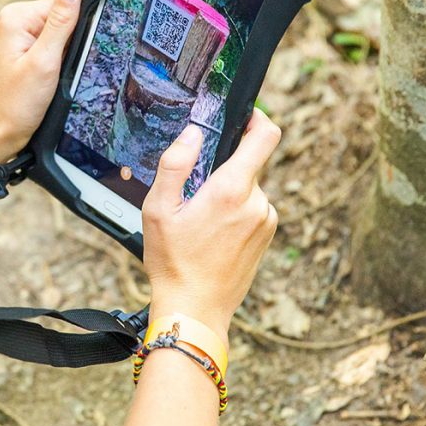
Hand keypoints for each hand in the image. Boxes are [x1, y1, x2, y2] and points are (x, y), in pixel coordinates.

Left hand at [0, 0, 81, 160]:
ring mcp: (20, 36)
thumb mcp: (44, 62)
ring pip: (62, 36)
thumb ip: (61, 22)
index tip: (67, 57)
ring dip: (65, 57)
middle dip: (70, 46)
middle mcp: (16, 21)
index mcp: (17, 16)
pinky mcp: (26, 51)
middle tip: (55, 72)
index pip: (64, 6)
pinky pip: (54, 48)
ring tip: (49, 78)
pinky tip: (49, 79)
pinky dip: (59, 63)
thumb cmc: (16, 103)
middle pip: (64, 20)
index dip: (76, 31)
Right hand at [141, 109, 280, 337]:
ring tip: (201, 220)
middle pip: (249, 164)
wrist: (195, 309)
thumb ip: (175, 164)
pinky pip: (253, 208)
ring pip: (249, 187)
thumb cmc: (173, 263)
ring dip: (229, 192)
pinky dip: (235, 211)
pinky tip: (212, 234)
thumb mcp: (158, 209)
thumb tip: (192, 133)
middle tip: (195, 191)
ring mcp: (266, 221)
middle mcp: (257, 203)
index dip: (257, 118)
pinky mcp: (267, 236)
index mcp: (231, 190)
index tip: (244, 115)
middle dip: (224, 168)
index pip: (266, 136)